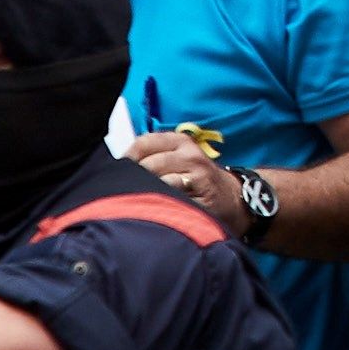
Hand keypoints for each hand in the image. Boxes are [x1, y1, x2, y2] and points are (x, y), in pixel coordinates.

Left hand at [127, 132, 246, 227]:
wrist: (231, 196)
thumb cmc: (195, 177)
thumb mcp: (178, 158)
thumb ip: (153, 156)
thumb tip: (118, 165)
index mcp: (180, 141)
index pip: (144, 143)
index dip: (127, 157)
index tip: (117, 170)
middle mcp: (190, 154)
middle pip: (149, 165)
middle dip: (133, 179)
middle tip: (126, 190)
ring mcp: (198, 175)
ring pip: (161, 182)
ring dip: (146, 193)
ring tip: (139, 201)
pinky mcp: (202, 196)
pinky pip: (174, 200)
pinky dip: (162, 204)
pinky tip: (157, 208)